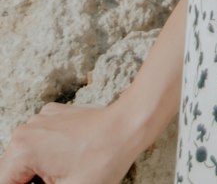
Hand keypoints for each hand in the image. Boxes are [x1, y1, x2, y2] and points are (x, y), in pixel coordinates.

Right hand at [0, 100, 142, 183]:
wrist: (128, 126)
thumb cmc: (102, 160)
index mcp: (22, 150)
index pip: (5, 182)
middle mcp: (26, 130)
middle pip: (14, 171)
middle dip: (31, 183)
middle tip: (59, 182)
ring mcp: (40, 119)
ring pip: (27, 158)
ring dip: (39, 172)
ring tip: (65, 175)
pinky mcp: (54, 115)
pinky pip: (40, 142)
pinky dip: (49, 156)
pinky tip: (70, 160)